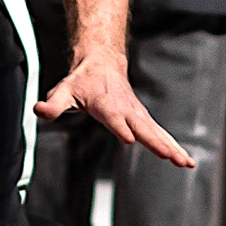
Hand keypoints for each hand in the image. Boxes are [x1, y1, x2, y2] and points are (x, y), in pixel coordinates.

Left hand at [36, 50, 195, 167]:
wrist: (102, 62)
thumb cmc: (81, 81)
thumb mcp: (63, 91)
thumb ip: (54, 104)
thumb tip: (39, 110)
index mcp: (107, 104)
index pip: (114, 118)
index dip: (121, 127)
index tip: (130, 138)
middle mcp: (126, 110)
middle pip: (144, 128)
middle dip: (158, 143)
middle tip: (171, 157)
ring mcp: (138, 115)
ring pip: (157, 133)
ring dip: (173, 148)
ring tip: (187, 164)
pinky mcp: (143, 119)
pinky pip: (160, 134)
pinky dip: (174, 147)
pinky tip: (186, 161)